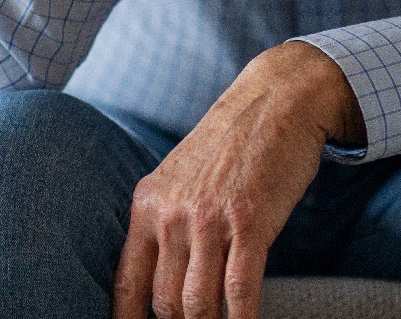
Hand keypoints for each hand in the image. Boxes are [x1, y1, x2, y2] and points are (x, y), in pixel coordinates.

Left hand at [112, 42, 363, 318]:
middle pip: (165, 302)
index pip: (127, 283)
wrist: (273, 102)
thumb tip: (158, 281)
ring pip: (198, 303)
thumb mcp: (178, 179)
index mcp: (147, 204)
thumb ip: (164, 223)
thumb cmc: (229, 147)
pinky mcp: (250, 222)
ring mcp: (210, 219)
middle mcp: (171, 214)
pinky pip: (239, 290)